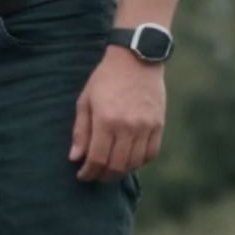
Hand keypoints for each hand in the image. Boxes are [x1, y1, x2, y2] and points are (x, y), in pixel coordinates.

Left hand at [70, 49, 165, 181]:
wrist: (137, 59)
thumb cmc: (106, 79)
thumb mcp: (85, 101)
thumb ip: (80, 131)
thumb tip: (75, 158)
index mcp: (106, 120)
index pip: (97, 158)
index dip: (88, 172)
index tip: (82, 175)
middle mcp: (128, 126)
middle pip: (116, 165)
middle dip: (103, 175)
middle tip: (95, 175)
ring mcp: (146, 126)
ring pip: (134, 163)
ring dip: (121, 171)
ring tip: (110, 169)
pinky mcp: (158, 124)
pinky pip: (151, 153)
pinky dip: (139, 162)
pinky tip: (129, 160)